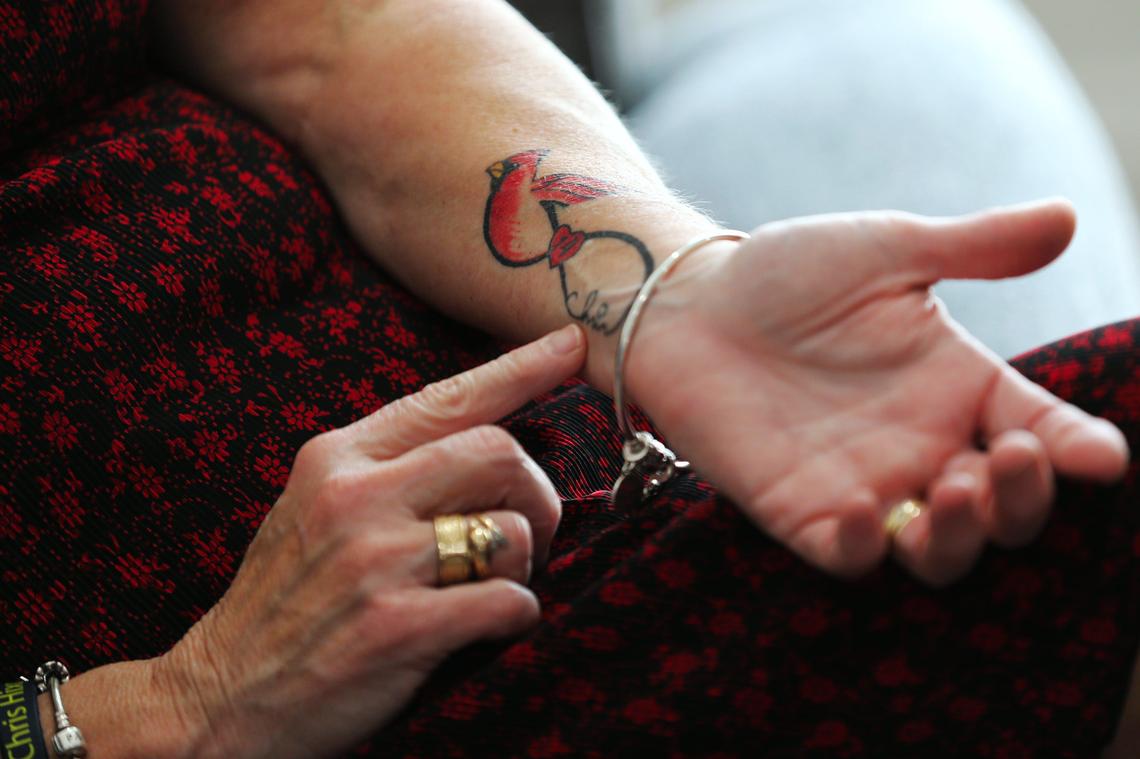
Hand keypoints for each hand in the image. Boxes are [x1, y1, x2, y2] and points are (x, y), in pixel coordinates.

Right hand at [136, 325, 584, 758]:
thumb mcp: (315, 508)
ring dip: (525, 564)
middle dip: (536, 495)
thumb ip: (387, 471)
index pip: (447, 397)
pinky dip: (517, 615)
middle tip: (528, 536)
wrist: (219, 697)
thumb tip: (485, 449)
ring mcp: (374, 561)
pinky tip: (490, 627)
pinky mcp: (395, 627)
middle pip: (499, 452)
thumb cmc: (284, 601)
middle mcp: (356, 496)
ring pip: (511, 529)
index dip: (520, 368)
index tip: (570, 345)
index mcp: (338, 457)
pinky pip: (507, 601)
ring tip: (492, 586)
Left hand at [627, 200, 1129, 583]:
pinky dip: (864, 547)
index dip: (1078, 450)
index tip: (1102, 458)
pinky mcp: (799, 512)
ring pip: (936, 551)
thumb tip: (1068, 216)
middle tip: (1013, 459)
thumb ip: (973, 246)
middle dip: (1022, 500)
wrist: (690, 301)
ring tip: (955, 488)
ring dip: (960, 536)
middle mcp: (922, 448)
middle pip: (1001, 509)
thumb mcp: (887, 250)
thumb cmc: (787, 273)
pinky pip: (846, 554)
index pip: (1041, 431)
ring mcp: (864, 487)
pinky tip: (864, 509)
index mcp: (958, 387)